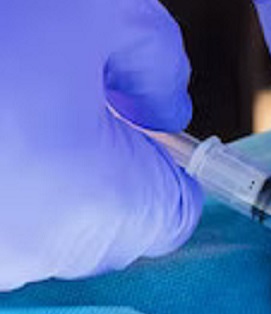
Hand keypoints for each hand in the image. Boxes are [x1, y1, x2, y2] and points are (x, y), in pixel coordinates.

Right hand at [0, 0, 200, 291]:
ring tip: (3, 103)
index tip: (127, 111)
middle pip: (105, 228)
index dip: (159, 156)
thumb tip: (164, 104)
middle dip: (96, 166)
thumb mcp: (98, 12)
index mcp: (98, 207)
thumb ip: (157, 64)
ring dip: (33, 176)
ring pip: (39, 227)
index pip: (173, 214)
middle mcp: (32, 253)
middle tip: (48, 92)